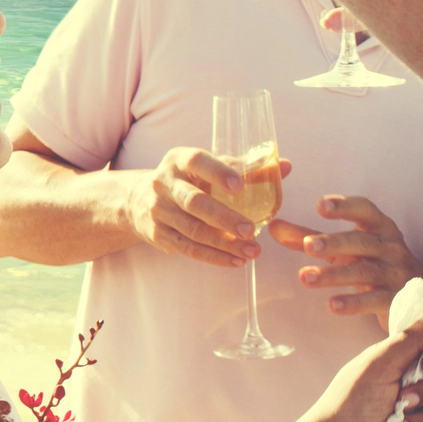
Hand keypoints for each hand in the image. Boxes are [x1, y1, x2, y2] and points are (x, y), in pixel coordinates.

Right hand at [125, 147, 292, 266]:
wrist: (138, 200)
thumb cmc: (186, 180)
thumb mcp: (207, 168)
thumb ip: (245, 167)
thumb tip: (285, 166)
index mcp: (178, 161)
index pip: (197, 162)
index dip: (218, 173)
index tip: (240, 186)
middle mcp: (163, 183)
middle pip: (194, 202)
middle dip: (224, 218)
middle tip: (251, 231)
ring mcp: (158, 211)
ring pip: (193, 230)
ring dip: (224, 244)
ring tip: (252, 251)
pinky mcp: (158, 234)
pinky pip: (188, 249)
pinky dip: (214, 257)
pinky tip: (236, 260)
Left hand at [272, 195, 422, 329]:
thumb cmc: (375, 262)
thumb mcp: (346, 247)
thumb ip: (309, 236)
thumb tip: (272, 227)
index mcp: (379, 227)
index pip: (365, 210)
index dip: (345, 206)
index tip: (321, 205)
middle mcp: (389, 247)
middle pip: (361, 242)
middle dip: (334, 243)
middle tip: (308, 245)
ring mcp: (395, 274)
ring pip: (364, 272)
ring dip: (334, 275)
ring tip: (305, 278)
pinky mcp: (397, 301)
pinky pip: (375, 301)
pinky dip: (354, 303)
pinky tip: (332, 304)